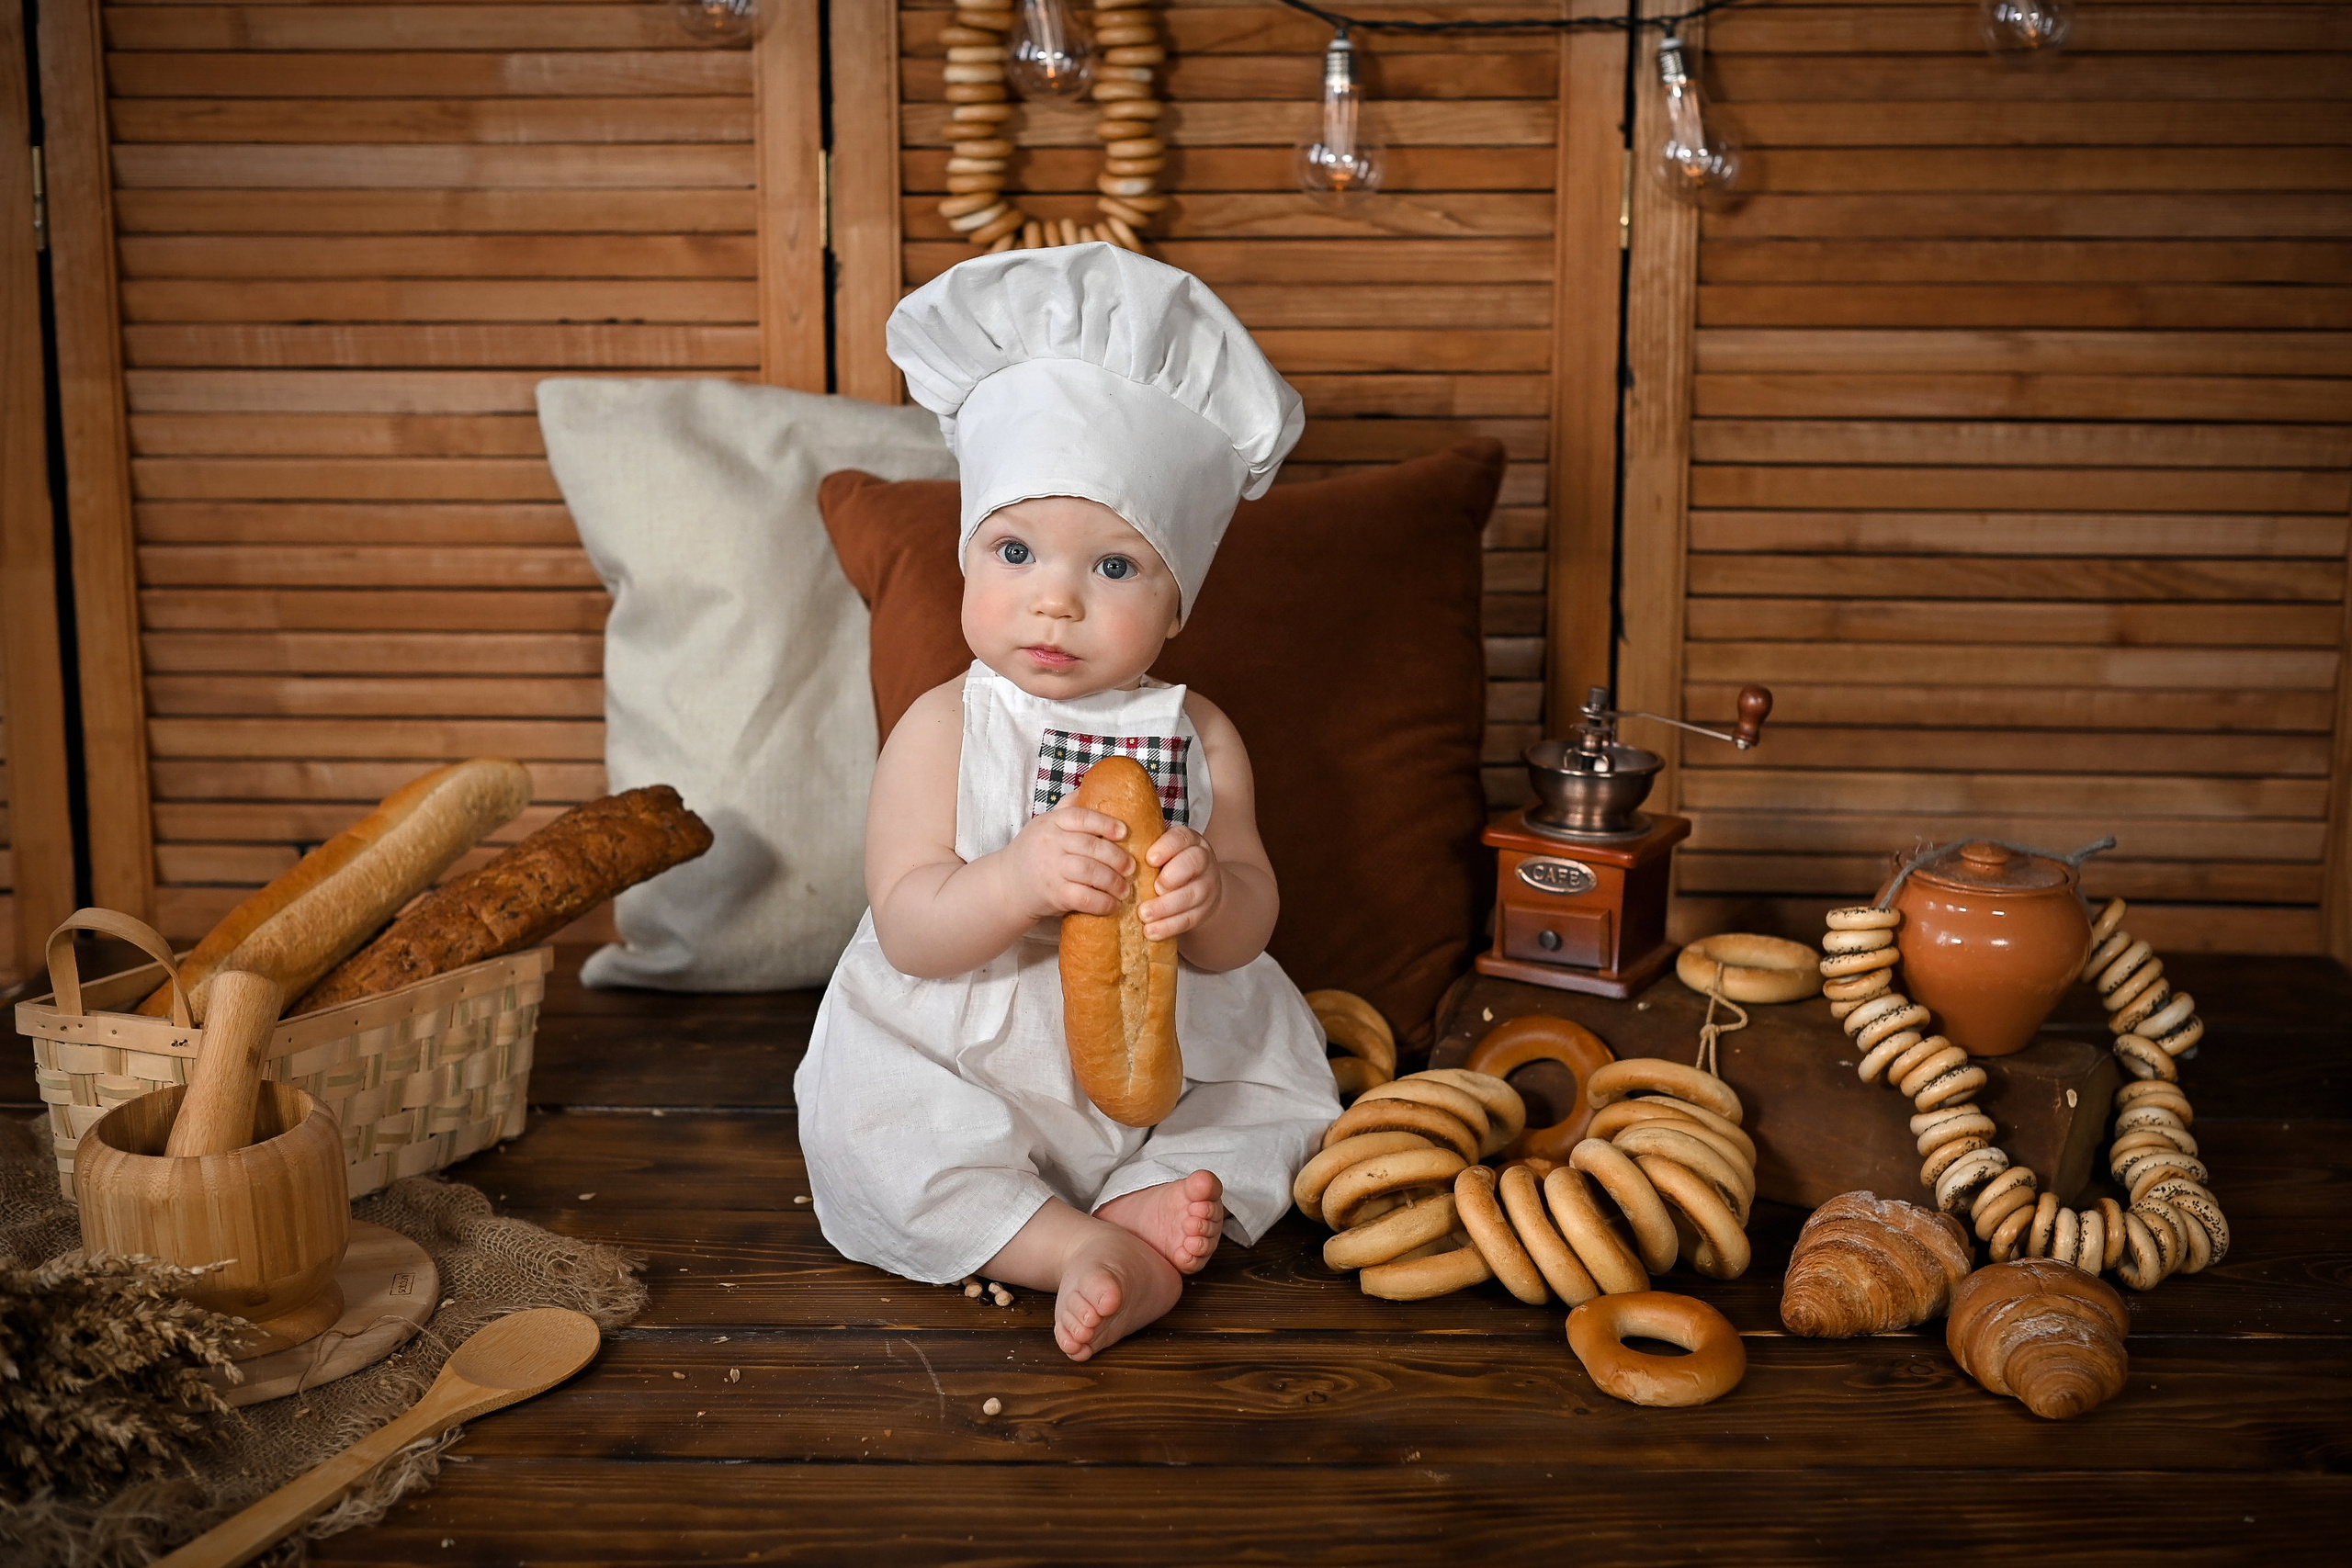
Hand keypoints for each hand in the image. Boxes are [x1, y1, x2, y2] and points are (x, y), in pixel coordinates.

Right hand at [1005, 803, 1131, 919]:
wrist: (1007, 885)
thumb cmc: (1033, 852)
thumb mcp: (1044, 825)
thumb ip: (1067, 808)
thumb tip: (1092, 786)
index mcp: (1050, 823)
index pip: (1081, 817)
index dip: (1105, 823)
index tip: (1124, 832)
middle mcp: (1050, 844)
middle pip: (1091, 847)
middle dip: (1117, 858)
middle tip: (1131, 867)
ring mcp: (1051, 870)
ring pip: (1091, 872)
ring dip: (1114, 882)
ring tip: (1125, 889)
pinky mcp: (1054, 895)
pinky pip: (1085, 898)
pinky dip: (1103, 903)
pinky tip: (1113, 904)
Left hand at [1139, 825, 1220, 941]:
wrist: (1197, 885)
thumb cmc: (1169, 864)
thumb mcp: (1160, 850)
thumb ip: (1141, 848)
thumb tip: (1108, 848)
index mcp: (1188, 841)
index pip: (1182, 838)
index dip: (1167, 848)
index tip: (1149, 859)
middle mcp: (1202, 859)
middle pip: (1193, 864)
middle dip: (1171, 877)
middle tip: (1153, 889)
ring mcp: (1207, 885)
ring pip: (1192, 895)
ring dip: (1166, 907)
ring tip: (1144, 915)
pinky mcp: (1204, 910)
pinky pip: (1189, 919)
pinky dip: (1169, 927)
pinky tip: (1151, 931)